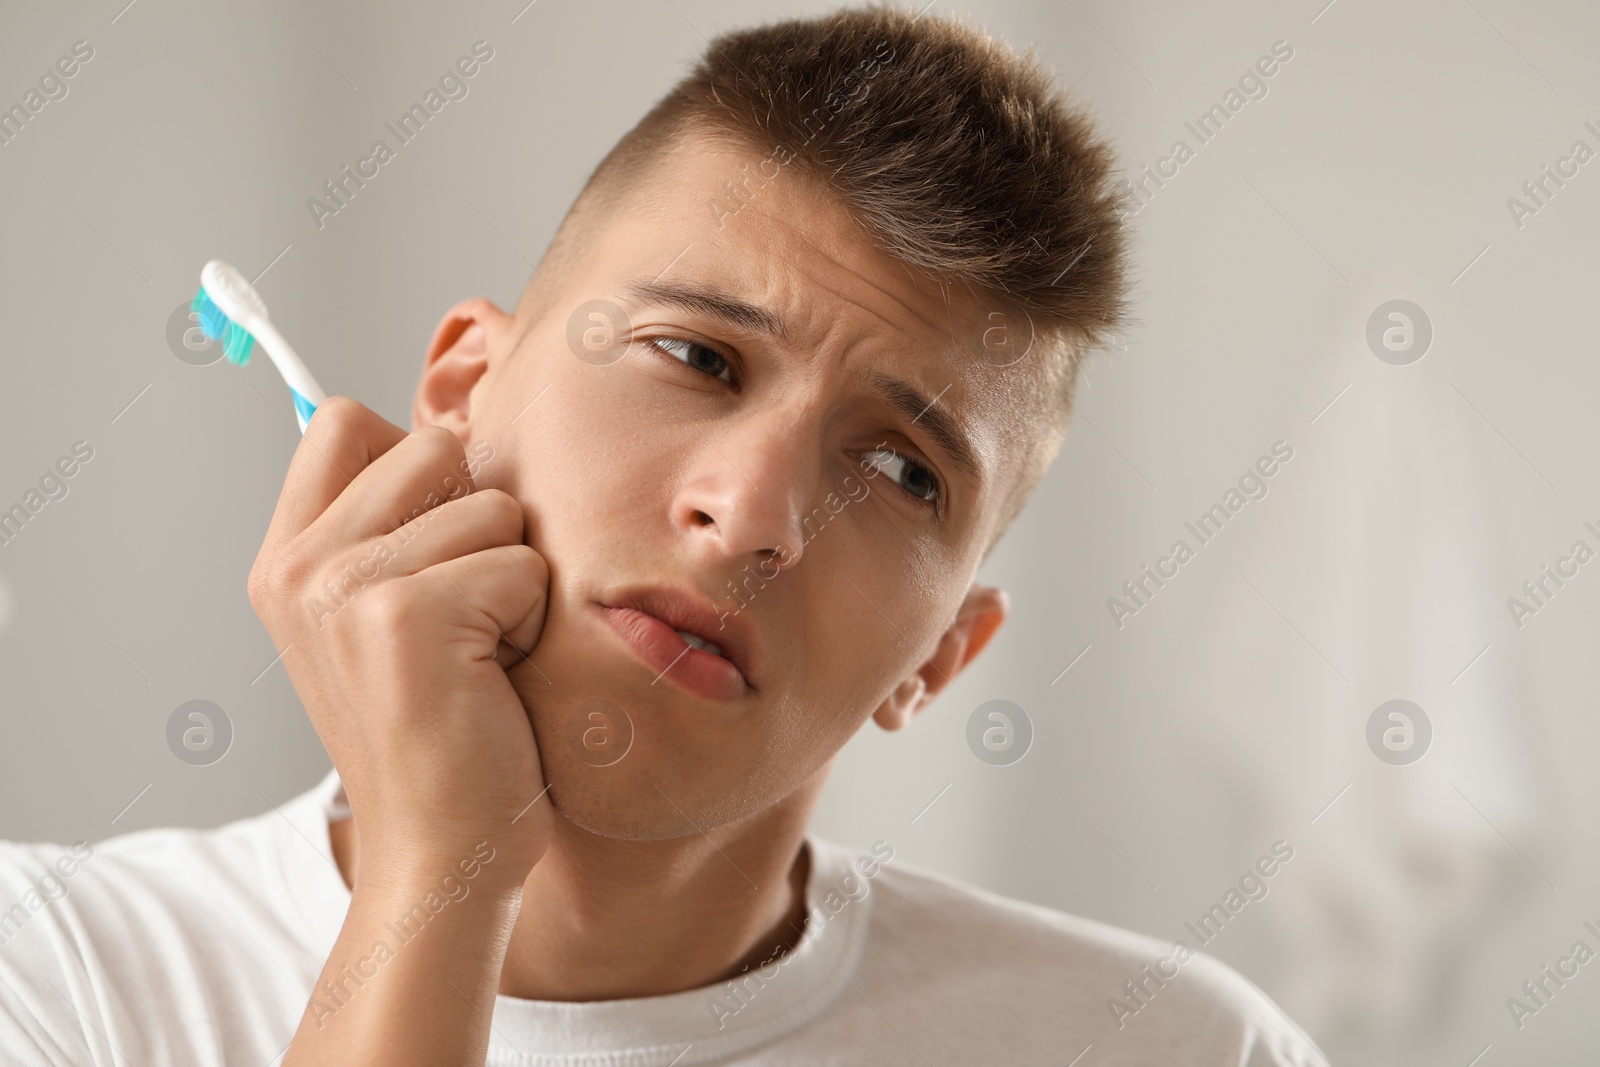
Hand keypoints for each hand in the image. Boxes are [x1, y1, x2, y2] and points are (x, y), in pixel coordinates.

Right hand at [247, 397, 551, 886]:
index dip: (421, 459)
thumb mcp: (385, 622)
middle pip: (432, 445)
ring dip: (512, 579)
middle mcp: (299, 567)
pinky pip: (522, 565)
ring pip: (492, 506)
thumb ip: (391, 527)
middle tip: (466, 612)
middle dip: (480, 520)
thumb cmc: (440, 736)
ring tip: (478, 655)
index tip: (440, 539)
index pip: (344, 421)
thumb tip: (450, 429)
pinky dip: (529, 622)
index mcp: (285, 562)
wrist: (441, 855)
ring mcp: (345, 587)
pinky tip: (493, 681)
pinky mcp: (409, 615)